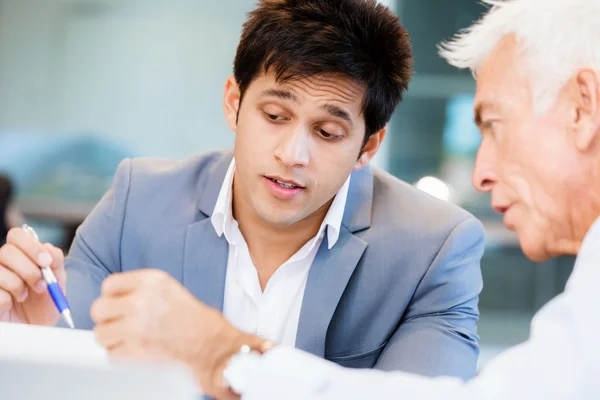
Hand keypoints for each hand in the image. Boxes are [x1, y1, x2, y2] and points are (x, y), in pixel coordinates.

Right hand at [0, 227, 65, 324]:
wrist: (36, 330)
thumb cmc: (44, 306)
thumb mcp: (57, 283)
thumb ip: (56, 263)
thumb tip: (49, 247)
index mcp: (20, 255)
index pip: (17, 235)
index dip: (31, 246)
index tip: (46, 262)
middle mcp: (1, 263)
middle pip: (7, 251)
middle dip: (29, 270)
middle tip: (41, 286)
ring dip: (18, 286)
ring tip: (24, 297)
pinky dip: (7, 301)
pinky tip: (10, 305)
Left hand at [91, 269, 262, 398]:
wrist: (212, 346)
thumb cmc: (196, 321)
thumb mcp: (169, 290)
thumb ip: (140, 290)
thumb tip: (114, 300)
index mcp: (151, 281)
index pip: (109, 285)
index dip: (112, 297)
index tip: (118, 306)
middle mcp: (140, 300)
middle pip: (98, 309)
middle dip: (108, 319)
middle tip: (121, 325)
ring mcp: (135, 326)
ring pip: (100, 334)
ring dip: (112, 340)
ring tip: (130, 340)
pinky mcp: (134, 351)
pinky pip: (111, 356)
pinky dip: (121, 358)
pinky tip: (137, 353)